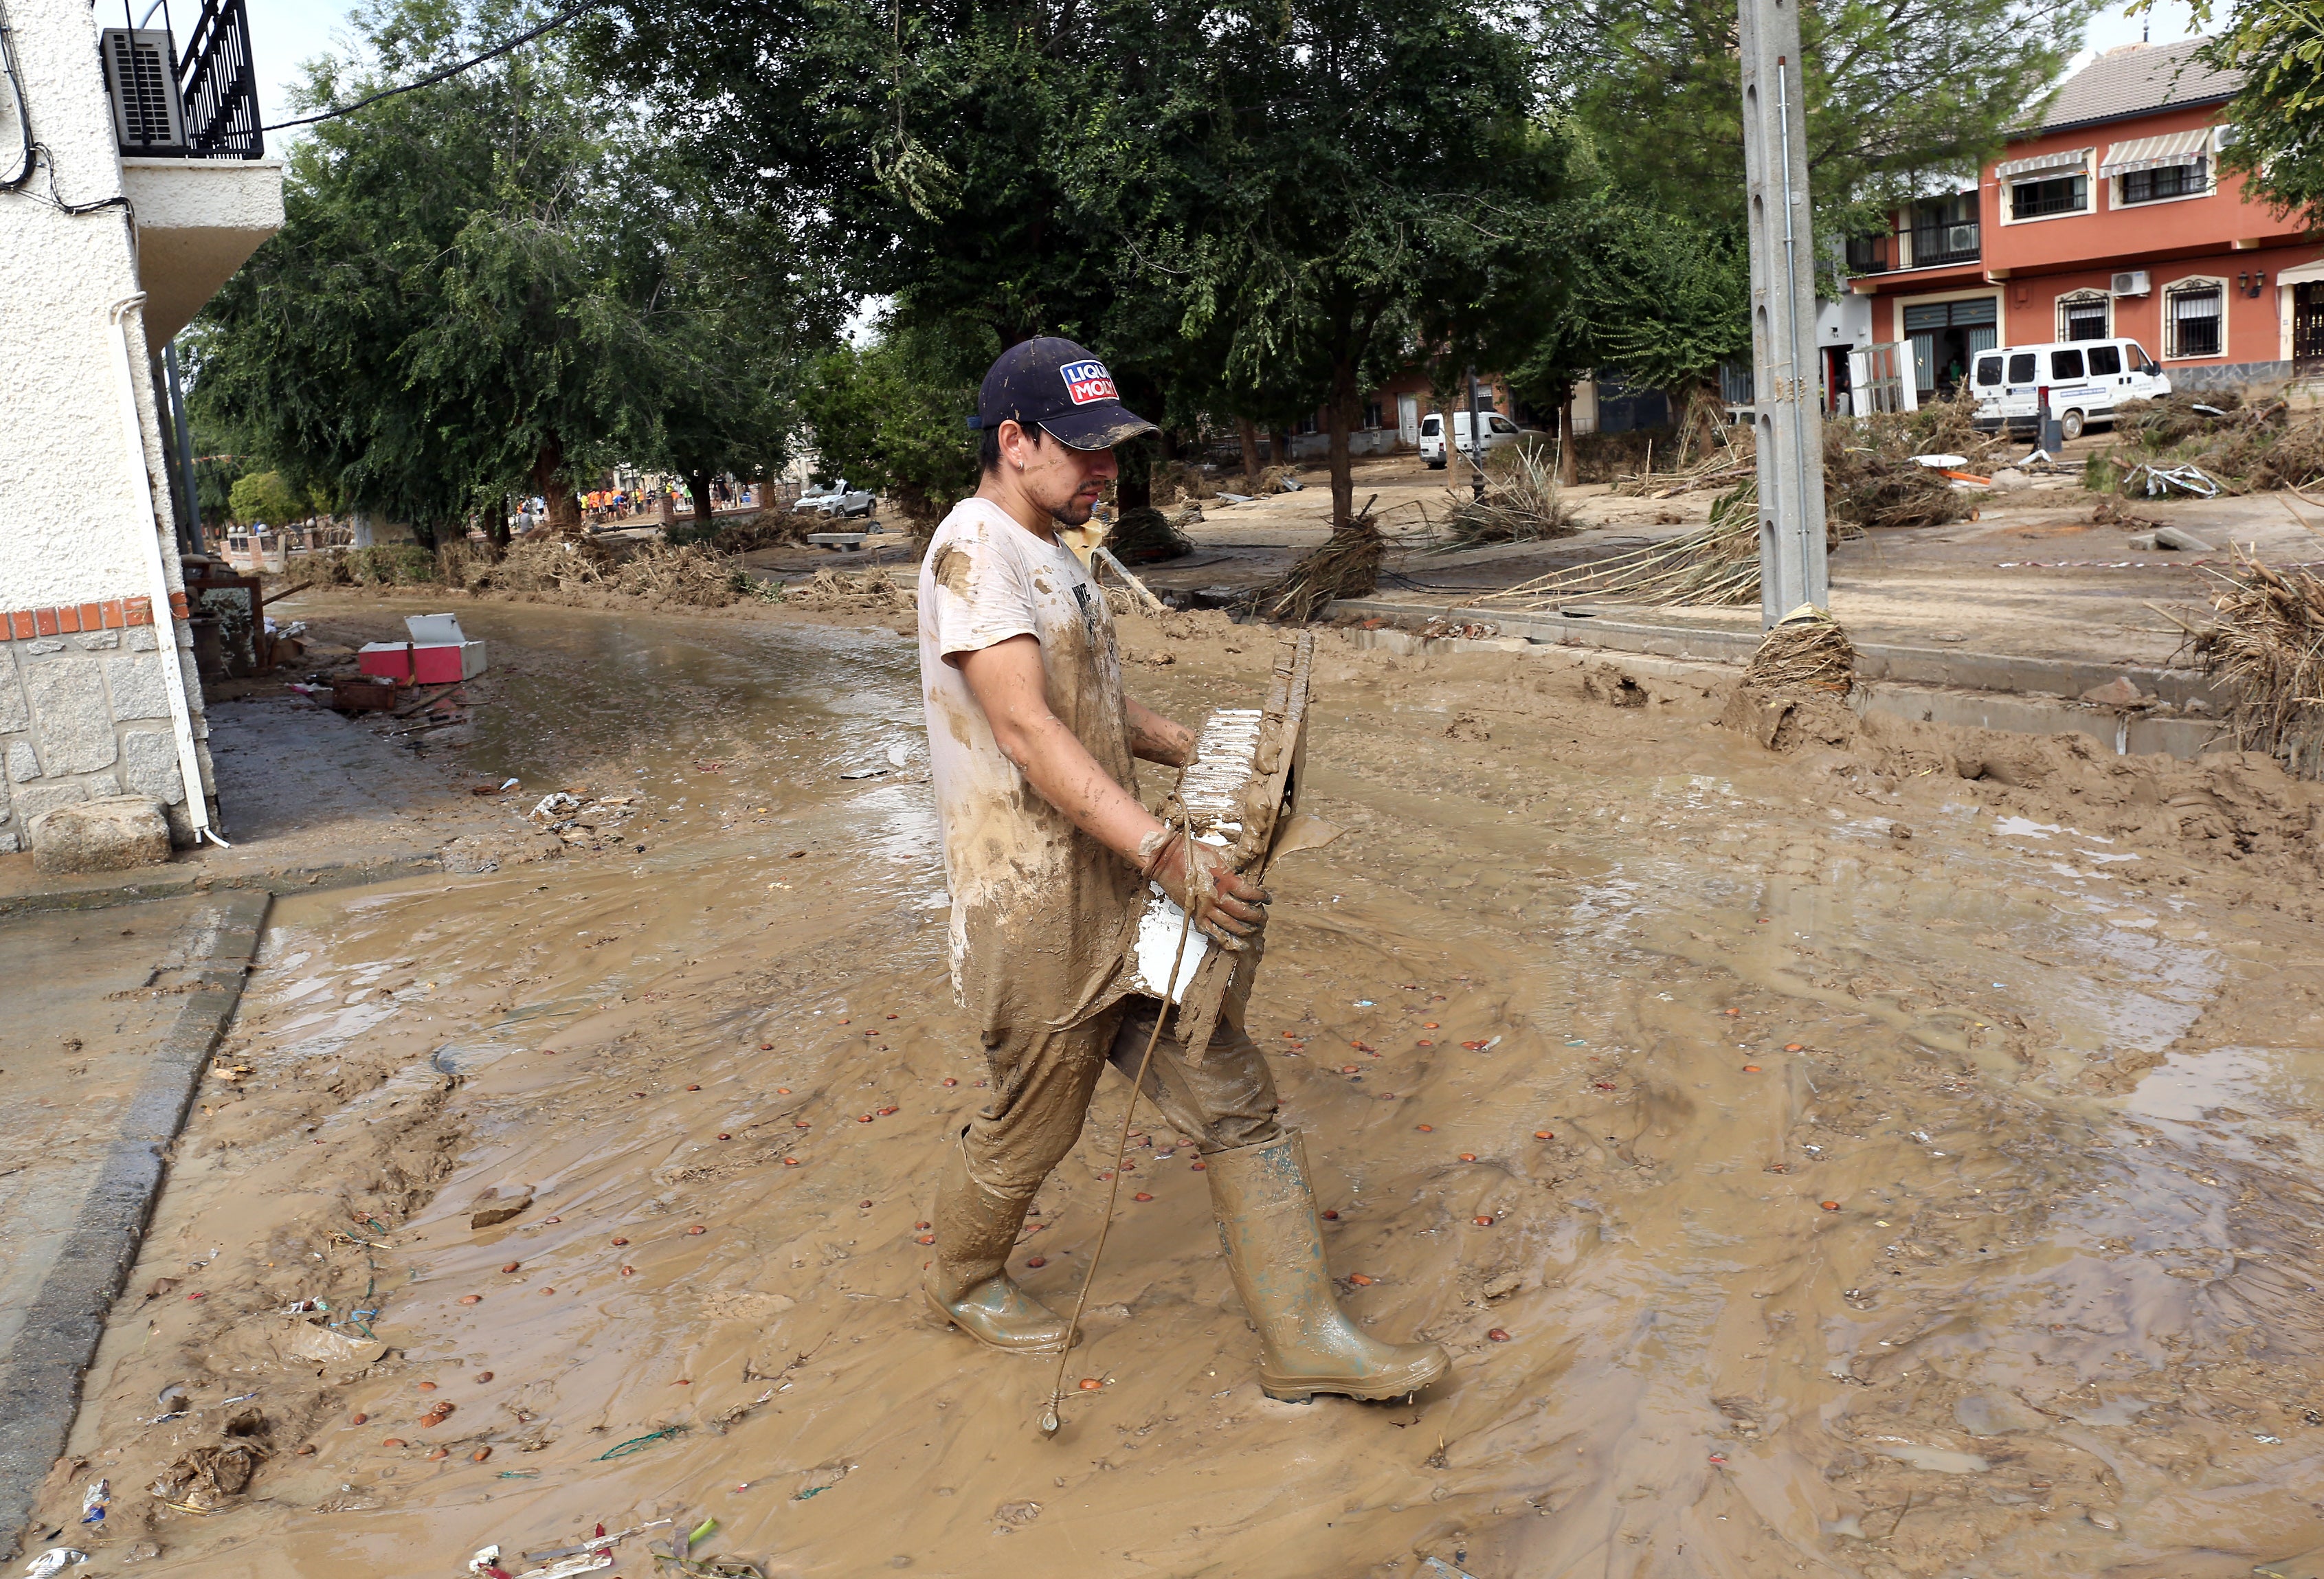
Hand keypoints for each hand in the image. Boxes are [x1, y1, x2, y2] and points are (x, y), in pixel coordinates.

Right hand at [1145, 831, 1269, 948]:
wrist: (1167, 859)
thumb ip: (1235, 865)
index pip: (1250, 894)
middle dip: (1257, 918)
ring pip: (1230, 926)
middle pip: (1243, 913)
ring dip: (1245, 930)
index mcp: (1226, 879)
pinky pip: (1211, 932)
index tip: (1267, 899)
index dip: (1262, 898)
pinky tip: (1234, 942)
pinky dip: (1224, 939)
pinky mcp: (1194, 915)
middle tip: (1262, 918)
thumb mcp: (1220, 854)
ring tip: (1253, 931)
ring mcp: (1205, 908)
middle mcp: (1216, 896)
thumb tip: (1250, 872)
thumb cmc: (1192, 853)